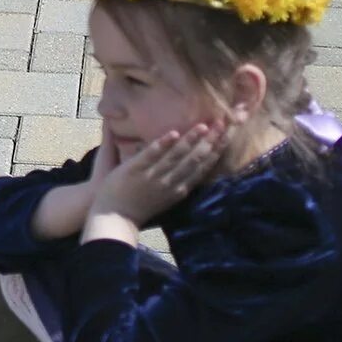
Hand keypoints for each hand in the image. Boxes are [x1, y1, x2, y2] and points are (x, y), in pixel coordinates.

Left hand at [90, 124, 220, 228]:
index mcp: (179, 190)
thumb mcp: (164, 196)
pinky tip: (174, 133)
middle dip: (210, 142)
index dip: (215, 152)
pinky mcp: (136, 170)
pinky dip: (164, 144)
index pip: (202, 168)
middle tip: (222, 124)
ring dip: (191, 139)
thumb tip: (186, 162)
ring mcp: (154, 176)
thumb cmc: (138, 206)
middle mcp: (170, 183)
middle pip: (195, 160)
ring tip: (204, 125)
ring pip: (177, 156)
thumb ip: (175, 180)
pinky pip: (152, 154)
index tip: (226, 137)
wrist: (115, 218)